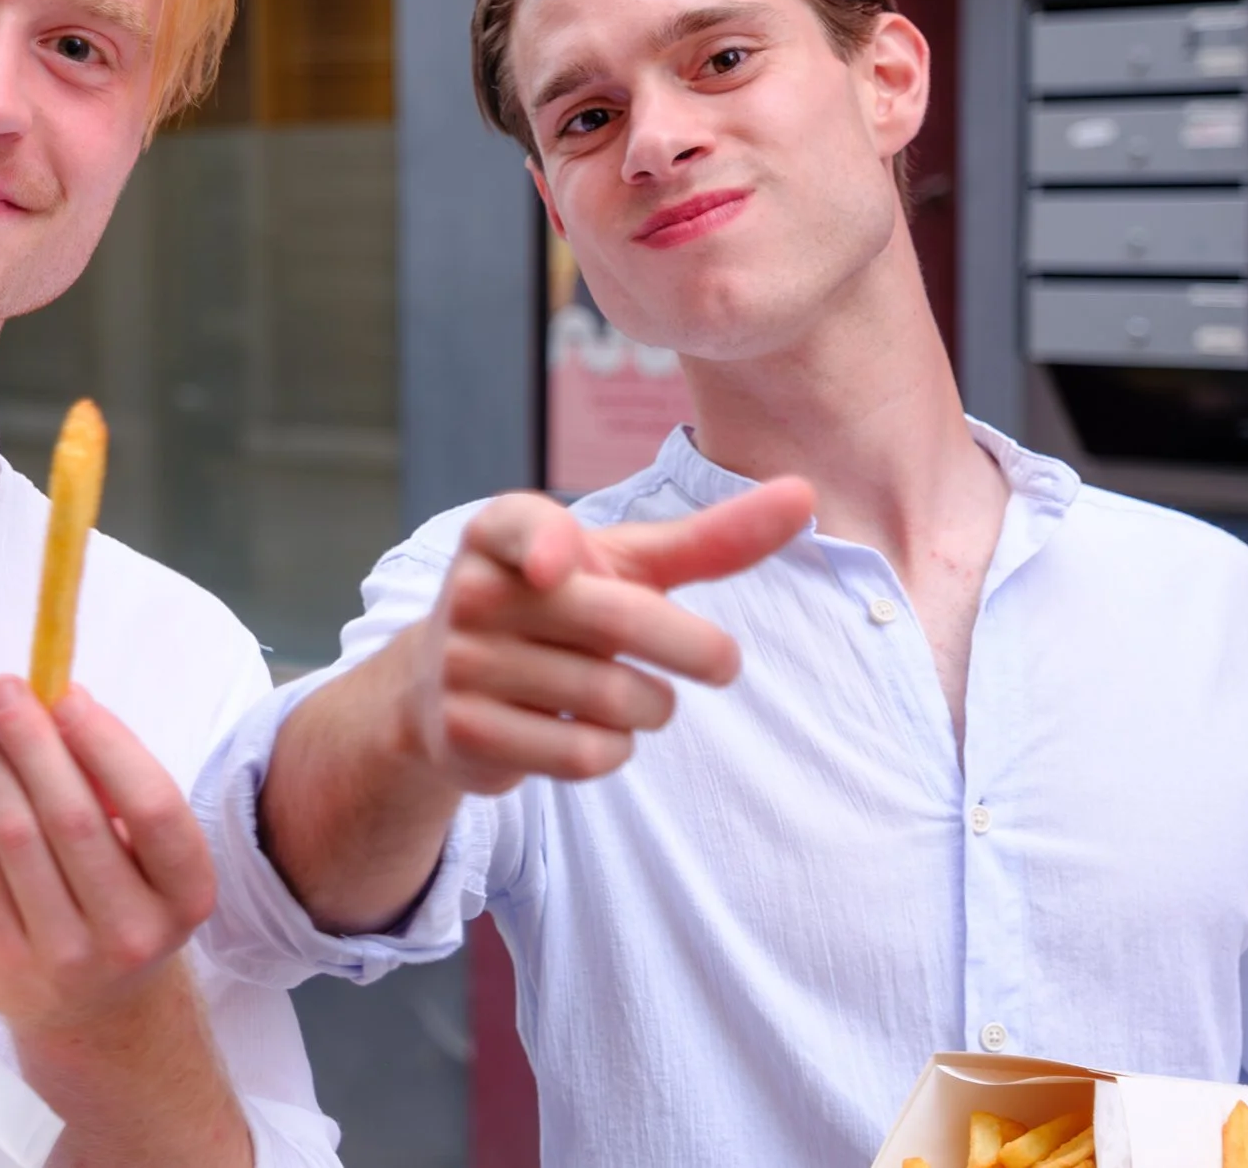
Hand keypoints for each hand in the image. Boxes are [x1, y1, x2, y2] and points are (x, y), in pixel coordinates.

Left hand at [0, 676, 217, 1035]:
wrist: (98, 1009)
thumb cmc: (125, 900)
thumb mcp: (148, 855)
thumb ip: (112, 786)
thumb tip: (52, 702)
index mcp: (186, 894)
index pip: (153, 808)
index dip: (107, 745)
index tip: (68, 694)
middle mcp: (132, 932)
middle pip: (74, 818)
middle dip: (33, 741)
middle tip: (6, 688)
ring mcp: (65, 956)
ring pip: (16, 838)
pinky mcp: (4, 962)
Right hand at [396, 479, 814, 795]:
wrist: (442, 689)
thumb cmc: (557, 608)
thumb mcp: (620, 565)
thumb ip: (708, 537)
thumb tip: (805, 493)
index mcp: (502, 533)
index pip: (522, 525)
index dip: (544, 543)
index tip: (557, 565)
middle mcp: (472, 591)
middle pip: (618, 623)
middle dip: (694, 649)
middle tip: (727, 663)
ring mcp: (462, 664)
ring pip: (612, 698)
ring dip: (654, 707)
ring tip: (638, 697)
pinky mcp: (466, 732)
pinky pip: (582, 753)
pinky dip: (615, 751)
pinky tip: (597, 733)